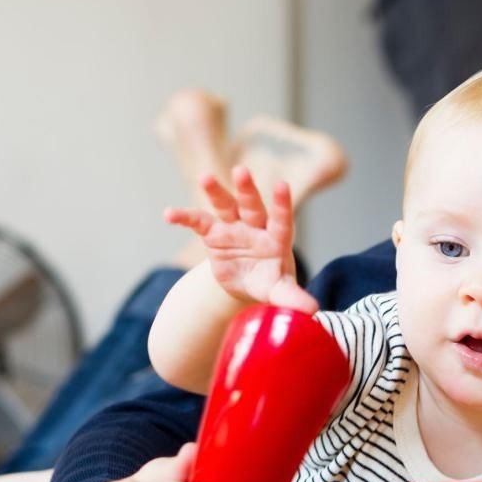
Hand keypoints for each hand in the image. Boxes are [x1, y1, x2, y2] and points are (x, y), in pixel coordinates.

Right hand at [165, 165, 317, 312]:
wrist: (245, 283)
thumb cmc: (268, 282)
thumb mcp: (279, 291)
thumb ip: (293, 297)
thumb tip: (312, 310)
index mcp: (277, 238)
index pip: (281, 219)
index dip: (282, 203)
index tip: (282, 185)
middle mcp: (255, 226)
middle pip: (252, 205)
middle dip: (247, 189)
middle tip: (241, 171)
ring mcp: (233, 227)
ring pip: (225, 205)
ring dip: (215, 191)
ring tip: (205, 177)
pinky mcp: (213, 233)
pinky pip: (198, 221)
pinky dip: (184, 216)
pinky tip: (169, 214)